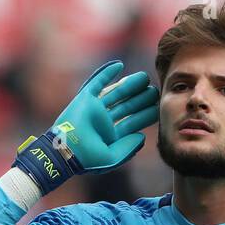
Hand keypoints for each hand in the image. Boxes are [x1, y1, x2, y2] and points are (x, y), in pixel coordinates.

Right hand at [12, 60, 159, 195]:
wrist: (66, 151)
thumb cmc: (88, 159)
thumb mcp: (113, 157)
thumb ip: (129, 148)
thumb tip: (142, 137)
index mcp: (112, 135)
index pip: (132, 122)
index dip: (145, 115)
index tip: (158, 107)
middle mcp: (104, 121)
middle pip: (126, 106)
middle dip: (140, 98)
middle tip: (154, 90)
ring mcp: (94, 109)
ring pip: (115, 93)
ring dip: (129, 84)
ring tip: (143, 78)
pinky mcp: (84, 99)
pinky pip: (96, 82)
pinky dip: (106, 73)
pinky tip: (118, 66)